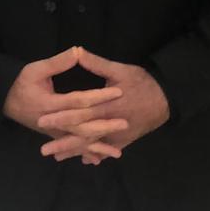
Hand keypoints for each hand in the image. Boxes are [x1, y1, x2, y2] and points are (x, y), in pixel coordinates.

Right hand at [4, 47, 126, 163]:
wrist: (6, 102)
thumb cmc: (21, 84)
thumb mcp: (35, 69)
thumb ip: (57, 62)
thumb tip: (77, 51)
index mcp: (50, 103)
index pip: (79, 100)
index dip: (99, 96)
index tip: (118, 91)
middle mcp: (53, 122)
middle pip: (82, 126)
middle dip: (104, 126)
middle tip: (125, 123)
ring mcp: (54, 132)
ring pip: (79, 142)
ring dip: (98, 147)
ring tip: (117, 153)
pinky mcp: (54, 136)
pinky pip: (72, 148)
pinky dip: (85, 154)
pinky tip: (98, 160)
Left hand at [39, 48, 169, 163]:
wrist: (166, 98)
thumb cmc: (142, 82)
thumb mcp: (119, 70)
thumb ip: (96, 63)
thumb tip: (76, 50)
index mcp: (107, 105)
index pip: (79, 113)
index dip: (61, 117)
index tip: (43, 121)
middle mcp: (111, 123)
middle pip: (83, 135)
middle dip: (63, 142)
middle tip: (44, 149)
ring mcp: (119, 134)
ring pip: (94, 145)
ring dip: (76, 151)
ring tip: (57, 157)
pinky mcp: (126, 139)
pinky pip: (109, 149)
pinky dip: (97, 154)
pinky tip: (85, 160)